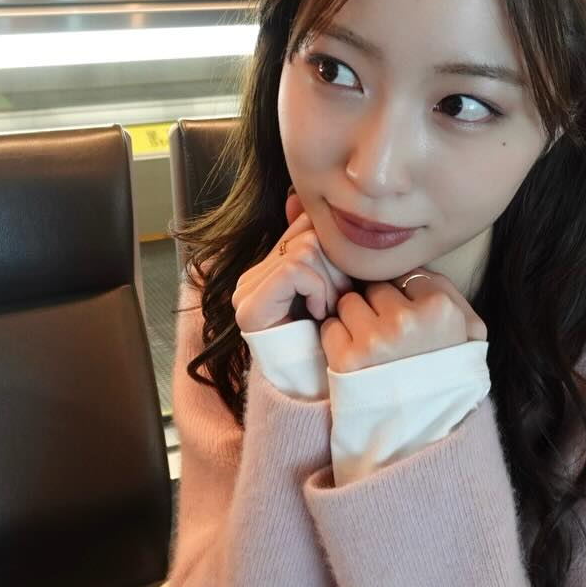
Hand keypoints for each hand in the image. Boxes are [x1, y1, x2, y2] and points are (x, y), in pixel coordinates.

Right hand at [232, 189, 354, 331]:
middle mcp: (249, 277)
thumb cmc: (328, 339)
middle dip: (336, 268)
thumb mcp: (332, 285)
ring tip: (328, 311)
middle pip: (309, 236)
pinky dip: (318, 291)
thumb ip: (319, 248)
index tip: (340, 284)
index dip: (334, 249)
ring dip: (331, 283)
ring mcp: (246, 291)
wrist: (314, 387)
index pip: (304, 227)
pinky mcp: (250, 306)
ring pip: (306, 250)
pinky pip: (297, 270)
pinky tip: (318, 315)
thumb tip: (296, 199)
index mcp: (266, 269)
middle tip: (337, 302)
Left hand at [319, 270, 485, 373]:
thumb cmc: (448, 378)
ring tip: (372, 348)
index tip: (407, 317)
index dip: (404, 295)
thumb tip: (415, 268)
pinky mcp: (346, 359)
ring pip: (349, 303)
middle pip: (375, 288)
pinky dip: (338, 340)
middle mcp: (406, 319)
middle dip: (378, 306)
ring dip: (355, 320)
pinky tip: (356, 358)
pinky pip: (330, 327)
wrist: (422, 433)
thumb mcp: (471, 332)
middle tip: (388, 335)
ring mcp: (374, 339)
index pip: (406, 275)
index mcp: (440, 308)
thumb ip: (449, 292)